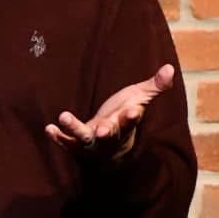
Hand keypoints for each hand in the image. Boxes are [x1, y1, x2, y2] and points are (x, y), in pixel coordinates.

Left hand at [46, 64, 175, 160]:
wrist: (110, 150)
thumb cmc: (123, 118)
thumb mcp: (138, 100)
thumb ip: (154, 86)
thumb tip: (170, 67)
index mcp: (125, 125)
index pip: (131, 121)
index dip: (132, 117)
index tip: (133, 110)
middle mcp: (110, 137)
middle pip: (109, 136)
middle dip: (107, 132)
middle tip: (102, 130)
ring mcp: (92, 143)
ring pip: (85, 138)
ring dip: (74, 129)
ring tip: (63, 117)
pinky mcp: (77, 145)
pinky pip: (67, 143)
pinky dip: (58, 137)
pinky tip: (48, 129)